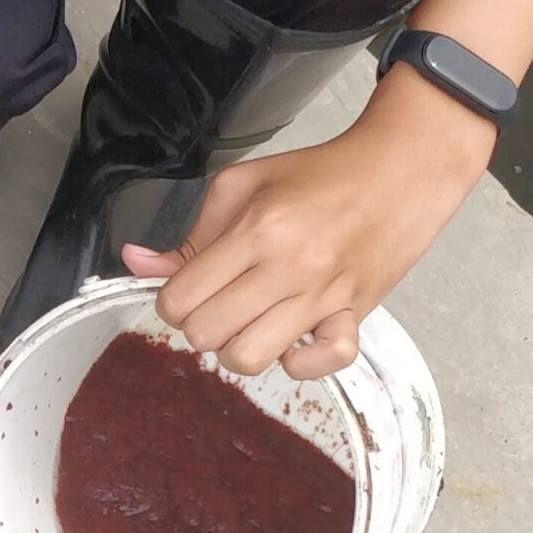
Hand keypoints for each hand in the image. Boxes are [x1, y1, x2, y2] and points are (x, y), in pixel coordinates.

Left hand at [119, 73, 491, 377]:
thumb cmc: (318, 174)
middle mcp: (289, 266)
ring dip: (237, 347)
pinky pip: (322, 362)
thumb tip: (134, 262)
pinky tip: (290, 339)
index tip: (187, 289)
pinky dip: (299, 362)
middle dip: (198, 325)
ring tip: (247, 323)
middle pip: (207, 334)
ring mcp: (325, 295)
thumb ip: (188, 234)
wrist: (399, 169)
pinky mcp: (357, 314)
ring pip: (251, 358)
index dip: (171, 300)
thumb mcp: (241, 185)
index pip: (180, 298)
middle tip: (215, 304)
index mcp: (255, 229)